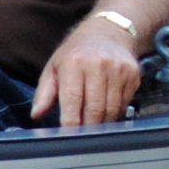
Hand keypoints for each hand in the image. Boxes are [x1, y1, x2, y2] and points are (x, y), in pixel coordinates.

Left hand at [28, 13, 142, 128]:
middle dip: (87, 128)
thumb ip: (44, 93)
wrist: (108, 31)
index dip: (70, 124)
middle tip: (80, 137)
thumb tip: (36, 114)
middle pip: (94, 110)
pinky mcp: (132, 75)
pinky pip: (125, 104)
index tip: (67, 137)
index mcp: (74, 63)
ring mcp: (118, 70)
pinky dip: (115, 113)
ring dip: (102, 124)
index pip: (72, 101)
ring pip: (111, 110)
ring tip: (93, 125)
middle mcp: (98, 65)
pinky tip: (106, 111)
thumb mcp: (54, 67)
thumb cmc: (77, 52)